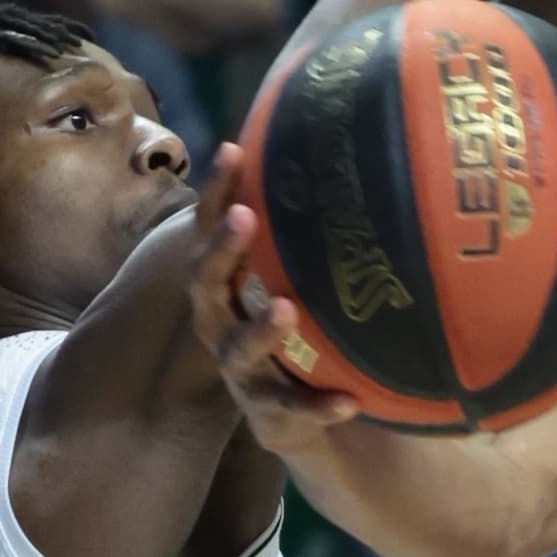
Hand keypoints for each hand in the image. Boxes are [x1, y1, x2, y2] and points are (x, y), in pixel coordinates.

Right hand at [187, 146, 364, 453]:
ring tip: (285, 307)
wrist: (291, 413)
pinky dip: (319, 405)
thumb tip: (332, 142)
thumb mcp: (286, 275)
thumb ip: (296, 228)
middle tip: (245, 217)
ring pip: (240, 351)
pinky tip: (350, 400)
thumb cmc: (289, 325)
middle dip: (223, 250)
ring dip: (261, 328)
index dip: (215, 191)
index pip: (209, 230)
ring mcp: (243, 371)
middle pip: (206, 284)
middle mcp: (221, 324)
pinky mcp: (272, 414)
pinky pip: (293, 409)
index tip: (233, 149)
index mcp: (223, 285)